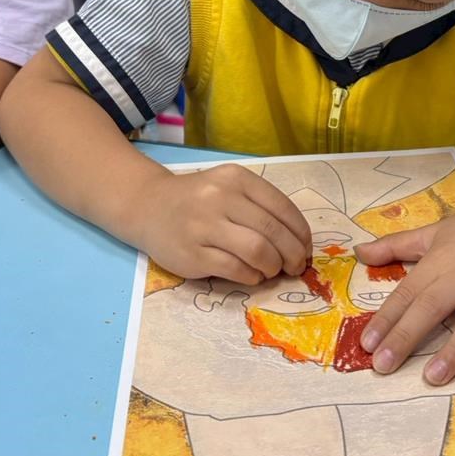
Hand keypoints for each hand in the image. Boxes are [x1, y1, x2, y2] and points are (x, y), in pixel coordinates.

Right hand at [133, 163, 312, 282]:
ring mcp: (204, 226)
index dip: (301, 233)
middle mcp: (220, 198)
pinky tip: (252, 274)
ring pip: (258, 251)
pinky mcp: (193, 254)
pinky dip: (252, 276)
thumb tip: (298, 243)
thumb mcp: (229, 188)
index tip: (306, 248)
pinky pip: (236, 269)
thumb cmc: (198, 200)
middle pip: (273, 231)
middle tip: (296, 267)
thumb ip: (261, 207)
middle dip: (293, 254)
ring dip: (273, 266)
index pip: (282, 207)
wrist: (148, 206)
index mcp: (236, 178)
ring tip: (271, 270)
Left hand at [355, 198, 454, 384]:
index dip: (387, 318)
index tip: (366, 344)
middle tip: (383, 366)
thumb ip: (396, 245)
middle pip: (434, 307)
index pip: (409, 292)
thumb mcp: (433, 232)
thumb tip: (358, 252)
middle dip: (407, 337)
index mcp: (442, 260)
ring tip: (433, 377)